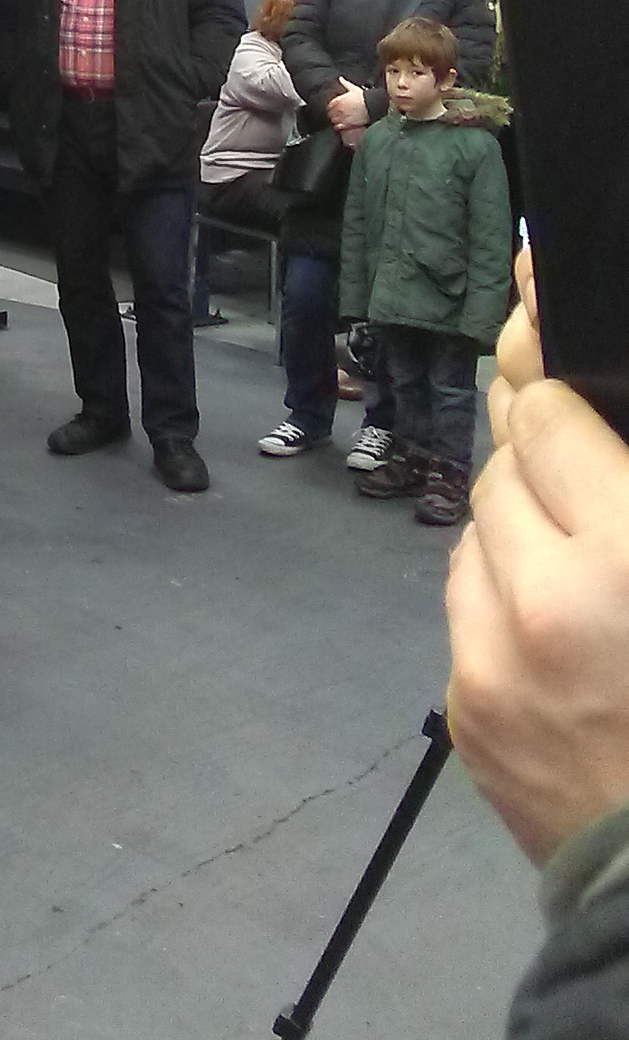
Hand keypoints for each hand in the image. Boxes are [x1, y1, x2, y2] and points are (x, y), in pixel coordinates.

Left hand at [325, 78, 370, 136]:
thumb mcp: (353, 88)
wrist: (372, 105)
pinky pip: (337, 127)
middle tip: (337, 115)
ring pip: (332, 120)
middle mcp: (338, 109)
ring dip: (335, 121)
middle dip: (332, 114)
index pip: (328, 106)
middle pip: (329, 114)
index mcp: (338, 100)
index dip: (331, 108)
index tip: (334, 109)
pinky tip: (342, 125)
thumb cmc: (364, 97)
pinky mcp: (346, 124)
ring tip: (340, 120)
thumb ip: (345, 83)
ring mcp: (342, 117)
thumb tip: (340, 78)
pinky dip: (338, 126)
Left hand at [446, 250, 628, 863]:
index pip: (550, 416)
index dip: (564, 384)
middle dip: (539, 448)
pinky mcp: (464, 711)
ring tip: (576, 536)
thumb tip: (574, 413)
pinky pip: (466, 608)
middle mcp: (544, 599)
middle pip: (503, 463)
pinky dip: (503, 594)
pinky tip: (556, 614)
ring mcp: (489, 660)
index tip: (554, 328)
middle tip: (569, 427)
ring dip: (517, 521)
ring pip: (473, 532)